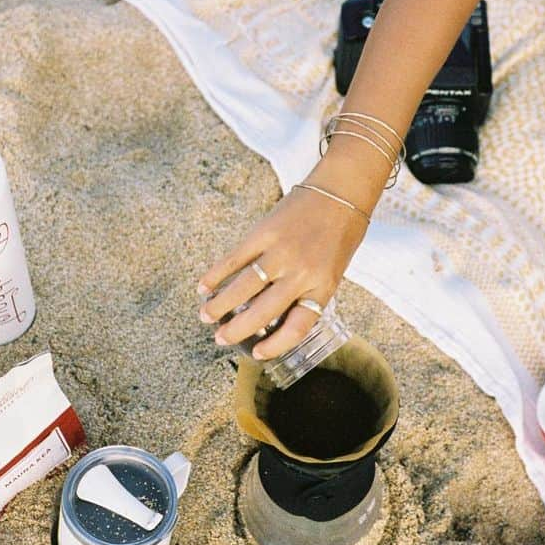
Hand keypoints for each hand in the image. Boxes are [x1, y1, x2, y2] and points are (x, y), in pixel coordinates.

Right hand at [198, 182, 369, 359]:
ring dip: (219, 305)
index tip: (258, 353)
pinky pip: (234, 258)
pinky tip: (203, 286)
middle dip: (237, 330)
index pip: (297, 327)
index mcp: (322, 287)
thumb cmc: (340, 234)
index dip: (276, 345)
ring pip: (243, 287)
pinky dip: (216, 274)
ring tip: (206, 315)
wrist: (341, 191)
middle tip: (220, 339)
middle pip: (262, 312)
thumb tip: (275, 315)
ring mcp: (280, 251)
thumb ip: (307, 292)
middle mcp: (300, 272)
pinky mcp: (264, 231)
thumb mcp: (333, 271)